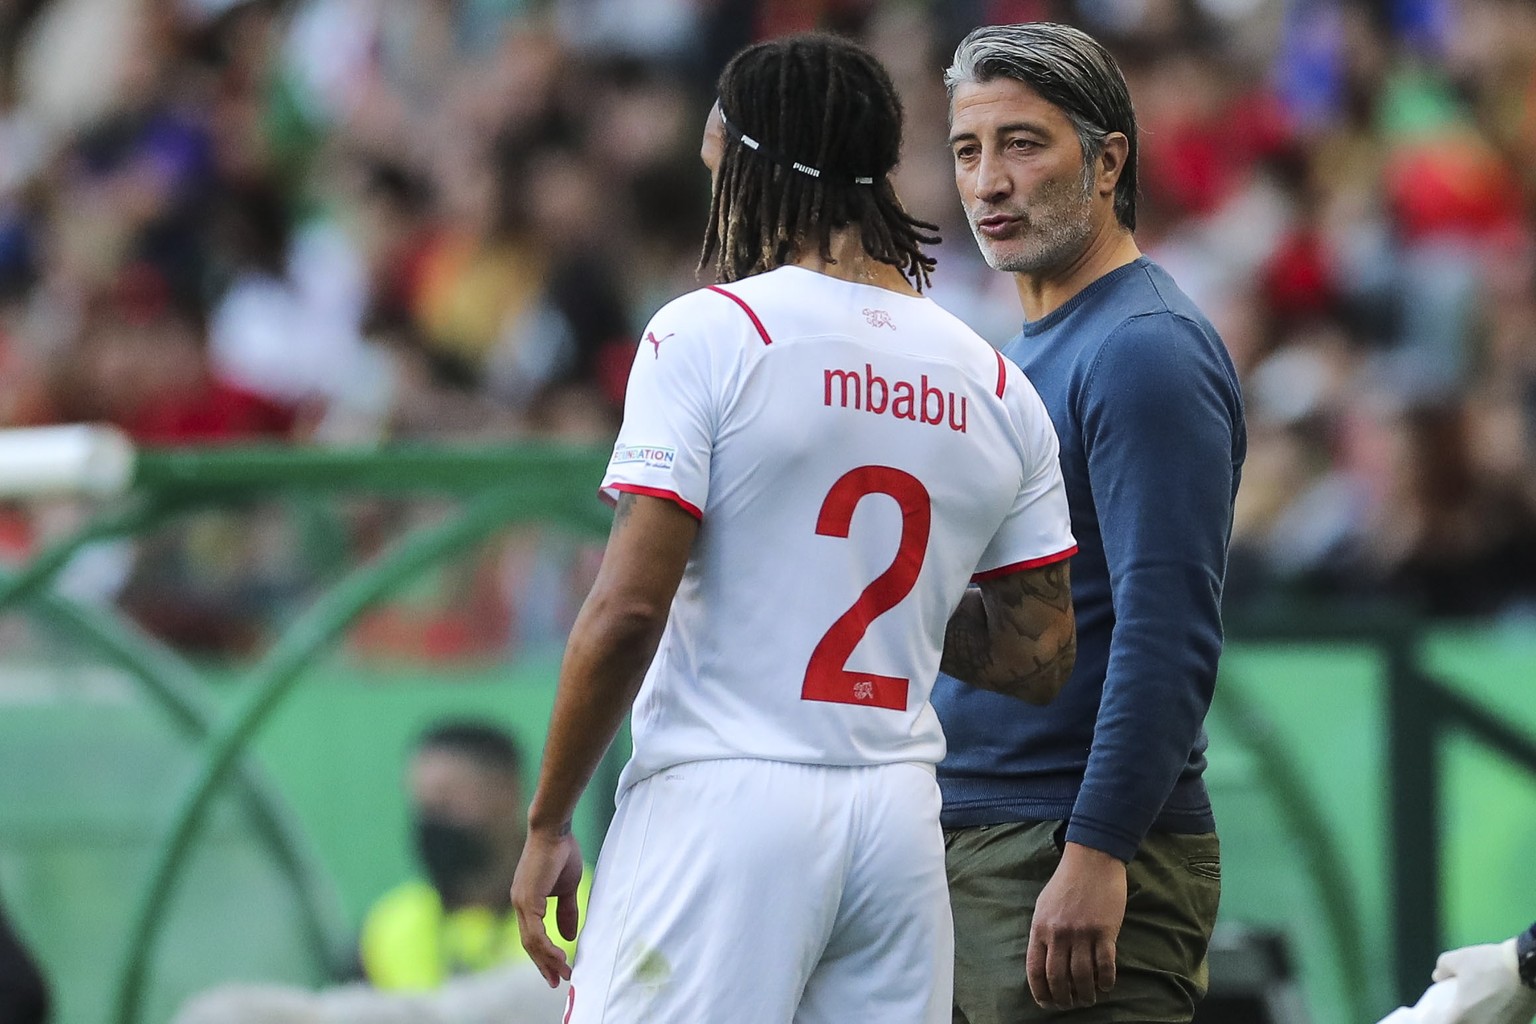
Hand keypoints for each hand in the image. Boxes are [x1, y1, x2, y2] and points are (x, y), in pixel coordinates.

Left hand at [511, 827, 584, 986]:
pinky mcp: (528, 899)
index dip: (543, 955)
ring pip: (531, 942)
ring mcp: (521, 902)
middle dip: (544, 964)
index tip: (556, 970)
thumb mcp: (566, 888)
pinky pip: (535, 932)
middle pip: (529, 944)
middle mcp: (519, 904)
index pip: (532, 936)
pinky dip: (547, 947)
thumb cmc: (561, 853)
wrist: (554, 830)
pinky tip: (560, 956)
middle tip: (556, 981)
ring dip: (547, 960)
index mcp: (527, 901)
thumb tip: (568, 935)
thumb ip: (566, 911)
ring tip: (562, 972)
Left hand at [1027, 840, 1126, 1009]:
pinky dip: (1106, 981)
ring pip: (1082, 977)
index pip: (1035, 970)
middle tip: (1071, 1004)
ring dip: (1086, 994)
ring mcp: (1082, 933)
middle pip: (1058, 978)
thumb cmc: (1066, 882)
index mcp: (1040, 928)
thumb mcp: (1044, 906)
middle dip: (1064, 999)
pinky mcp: (1105, 931)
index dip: (1040, 992)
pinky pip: (1105, 965)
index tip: (1047, 1003)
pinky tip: (1106, 986)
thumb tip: (1044, 962)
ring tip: (1090, 999)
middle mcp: (1059, 933)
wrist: (1091, 859)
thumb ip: (1043, 933)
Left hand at [1426, 938, 1535, 1023]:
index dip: (1441, 1021)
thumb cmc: (1490, 964)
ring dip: (1479, 1021)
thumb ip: (1443, 968)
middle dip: (1461, 1021)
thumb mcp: (1458, 959)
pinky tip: (1496, 1011)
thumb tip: (1437, 976)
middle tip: (1459, 1012)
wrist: (1528, 969)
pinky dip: (1496, 1020)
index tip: (1443, 1014)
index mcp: (1461, 1017)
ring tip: (1479, 1010)